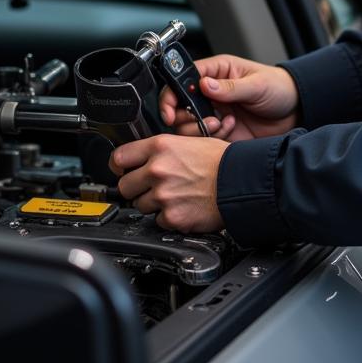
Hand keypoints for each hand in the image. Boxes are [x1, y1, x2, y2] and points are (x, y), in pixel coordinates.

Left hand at [111, 134, 228, 231]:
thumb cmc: (223, 161)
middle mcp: (158, 170)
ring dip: (153, 204)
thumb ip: (163, 150)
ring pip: (140, 206)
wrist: (242, 182)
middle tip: (152, 186)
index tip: (122, 170)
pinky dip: (168, 217)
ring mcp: (163, 195)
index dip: (119, 166)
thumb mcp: (191, 141)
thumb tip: (145, 158)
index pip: (119, 158)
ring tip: (175, 196)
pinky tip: (184, 206)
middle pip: (125, 186)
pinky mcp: (172, 217)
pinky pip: (158, 221)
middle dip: (136, 188)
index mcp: (161, 147)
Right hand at [159, 53, 299, 142]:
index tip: (171, 111)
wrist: (295, 112)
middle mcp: (211, 93)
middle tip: (203, 120)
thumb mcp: (257, 84)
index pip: (183, 79)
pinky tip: (230, 129)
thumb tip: (204, 84)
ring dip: (199, 128)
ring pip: (187, 125)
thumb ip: (230, 87)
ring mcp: (214, 112)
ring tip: (221, 124)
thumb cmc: (279, 87)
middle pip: (178, 105)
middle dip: (184, 117)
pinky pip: (204, 139)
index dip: (172, 95)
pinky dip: (212, 138)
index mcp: (216, 72)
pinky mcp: (220, 131)